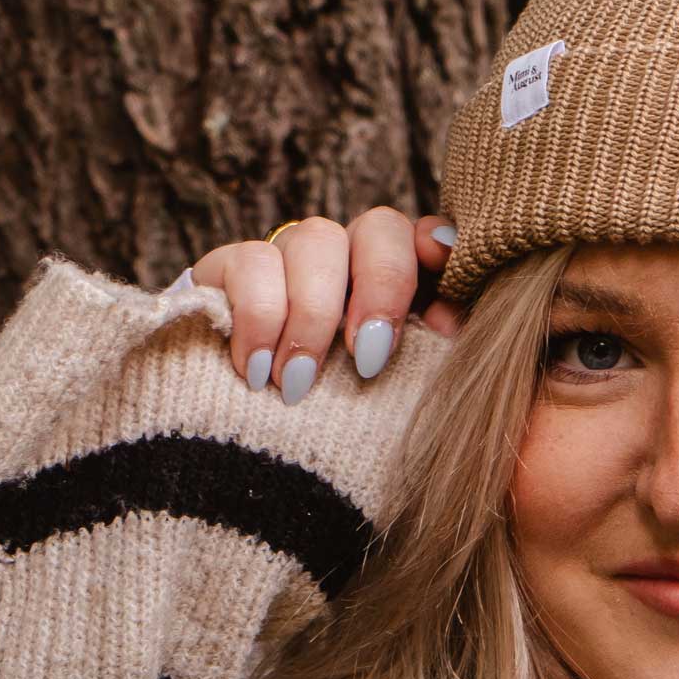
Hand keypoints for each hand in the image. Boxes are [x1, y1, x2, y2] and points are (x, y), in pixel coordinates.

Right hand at [183, 209, 461, 402]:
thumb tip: (450, 324)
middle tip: (368, 357)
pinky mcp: (229, 268)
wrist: (246, 451)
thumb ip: (431, 356)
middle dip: (381, 287)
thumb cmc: (339, 422)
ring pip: (314, 238)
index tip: (443, 307)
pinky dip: (257, 318)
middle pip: (379, 226)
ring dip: (313, 314)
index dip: (441, 252)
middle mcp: (350, 255)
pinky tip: (258, 372)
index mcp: (401, 278)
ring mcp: (290, 256)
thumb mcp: (393, 394)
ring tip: (299, 384)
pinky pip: (249, 261)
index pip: (430, 237)